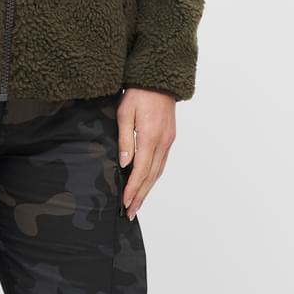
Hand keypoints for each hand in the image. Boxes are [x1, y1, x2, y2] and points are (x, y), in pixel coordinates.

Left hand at [117, 87, 175, 217]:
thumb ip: (125, 139)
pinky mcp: (169, 139)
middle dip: (140, 196)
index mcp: (150, 138)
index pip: (140, 171)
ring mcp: (168, 142)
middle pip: (151, 177)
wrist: (159, 80)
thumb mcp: (124, 114)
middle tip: (130, 213)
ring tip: (137, 204)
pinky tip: (147, 184)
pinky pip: (161, 163)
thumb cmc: (138, 94)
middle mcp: (162, 143)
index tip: (124, 202)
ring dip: (148, 190)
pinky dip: (153, 178)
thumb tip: (125, 163)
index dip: (132, 189)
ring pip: (158, 172)